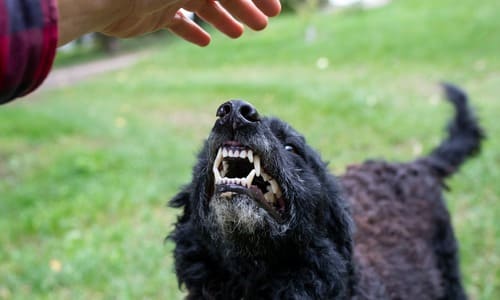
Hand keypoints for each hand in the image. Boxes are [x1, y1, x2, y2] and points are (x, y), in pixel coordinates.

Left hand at [57, 0, 280, 46]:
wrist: (103, 1)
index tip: (273, 9)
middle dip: (245, 5)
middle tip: (264, 24)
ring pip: (204, 6)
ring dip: (224, 19)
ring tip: (240, 34)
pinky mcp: (154, 12)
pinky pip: (178, 21)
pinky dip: (192, 31)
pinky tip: (206, 42)